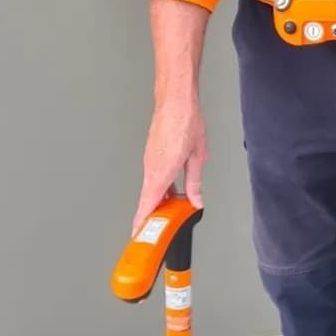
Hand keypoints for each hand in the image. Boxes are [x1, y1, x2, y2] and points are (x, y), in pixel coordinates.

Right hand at [132, 95, 207, 235]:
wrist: (176, 100)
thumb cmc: (186, 122)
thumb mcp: (198, 157)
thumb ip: (195, 182)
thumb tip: (195, 200)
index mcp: (162, 171)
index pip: (147, 204)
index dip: (142, 222)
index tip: (138, 236)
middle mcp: (151, 167)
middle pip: (147, 199)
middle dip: (152, 217)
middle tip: (159, 231)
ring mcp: (149, 161)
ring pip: (151, 189)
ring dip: (158, 202)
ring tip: (170, 214)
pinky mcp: (151, 154)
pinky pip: (153, 178)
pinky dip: (160, 189)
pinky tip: (172, 193)